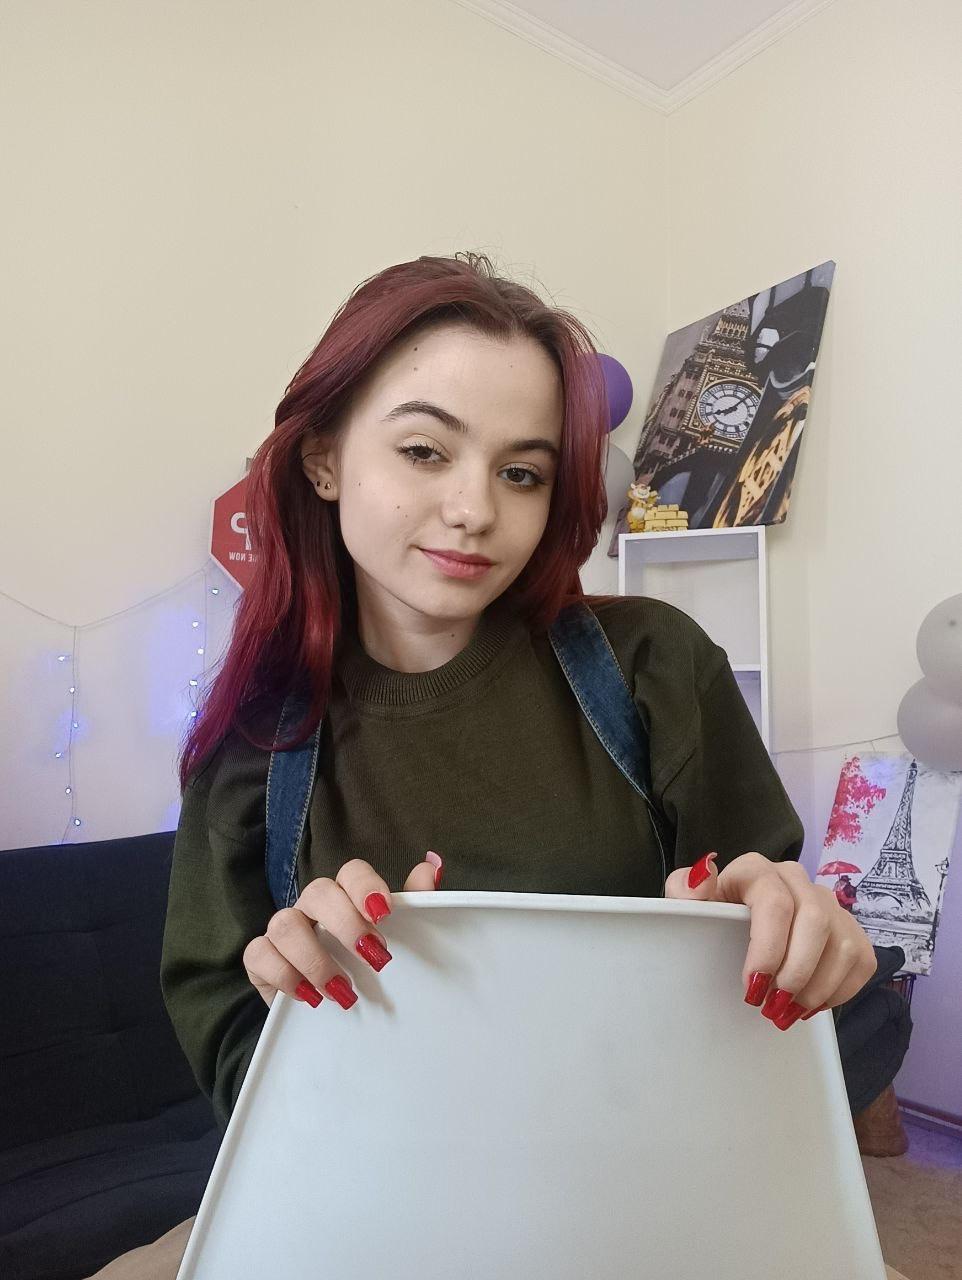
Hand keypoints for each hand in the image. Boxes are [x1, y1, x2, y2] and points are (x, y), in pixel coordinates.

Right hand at [242, 852, 442, 1010]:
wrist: (333, 1009)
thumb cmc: (366, 964)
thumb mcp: (399, 938)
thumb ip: (416, 903)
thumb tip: (432, 865)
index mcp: (346, 895)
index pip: (351, 871)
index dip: (365, 886)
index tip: (385, 913)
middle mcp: (312, 906)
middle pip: (318, 892)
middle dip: (345, 923)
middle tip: (374, 957)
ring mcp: (284, 930)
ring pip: (284, 922)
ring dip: (315, 958)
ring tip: (342, 990)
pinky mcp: (261, 959)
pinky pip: (258, 953)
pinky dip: (283, 974)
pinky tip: (309, 997)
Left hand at [665, 851, 877, 1030]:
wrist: (729, 929)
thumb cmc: (709, 920)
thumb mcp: (686, 907)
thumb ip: (684, 890)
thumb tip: (703, 875)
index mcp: (756, 870)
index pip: (774, 901)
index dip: (768, 947)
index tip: (752, 987)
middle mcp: (796, 879)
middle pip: (815, 921)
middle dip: (796, 972)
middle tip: (773, 1007)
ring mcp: (827, 902)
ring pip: (843, 943)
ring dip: (818, 987)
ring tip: (788, 1012)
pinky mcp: (849, 929)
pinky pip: (861, 959)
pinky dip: (839, 991)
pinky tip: (811, 1005)